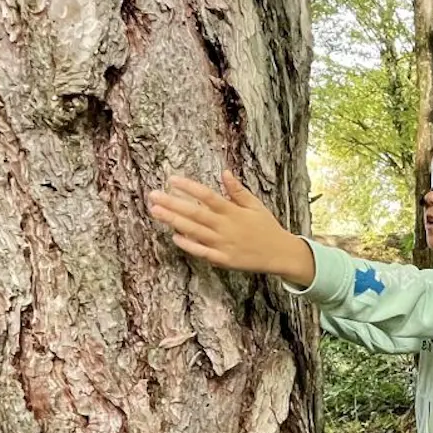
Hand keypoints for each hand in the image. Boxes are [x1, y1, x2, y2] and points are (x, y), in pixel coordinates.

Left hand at [147, 171, 313, 284]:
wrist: (279, 253)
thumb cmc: (266, 227)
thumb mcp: (255, 205)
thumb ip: (237, 190)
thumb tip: (224, 172)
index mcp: (232, 211)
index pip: (207, 195)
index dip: (188, 187)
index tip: (172, 180)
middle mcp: (225, 227)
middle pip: (194, 213)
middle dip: (172, 204)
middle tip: (153, 196)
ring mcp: (223, 244)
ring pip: (194, 231)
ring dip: (174, 221)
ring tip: (156, 212)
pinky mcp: (223, 260)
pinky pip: (202, 252)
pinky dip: (189, 245)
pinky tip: (174, 237)